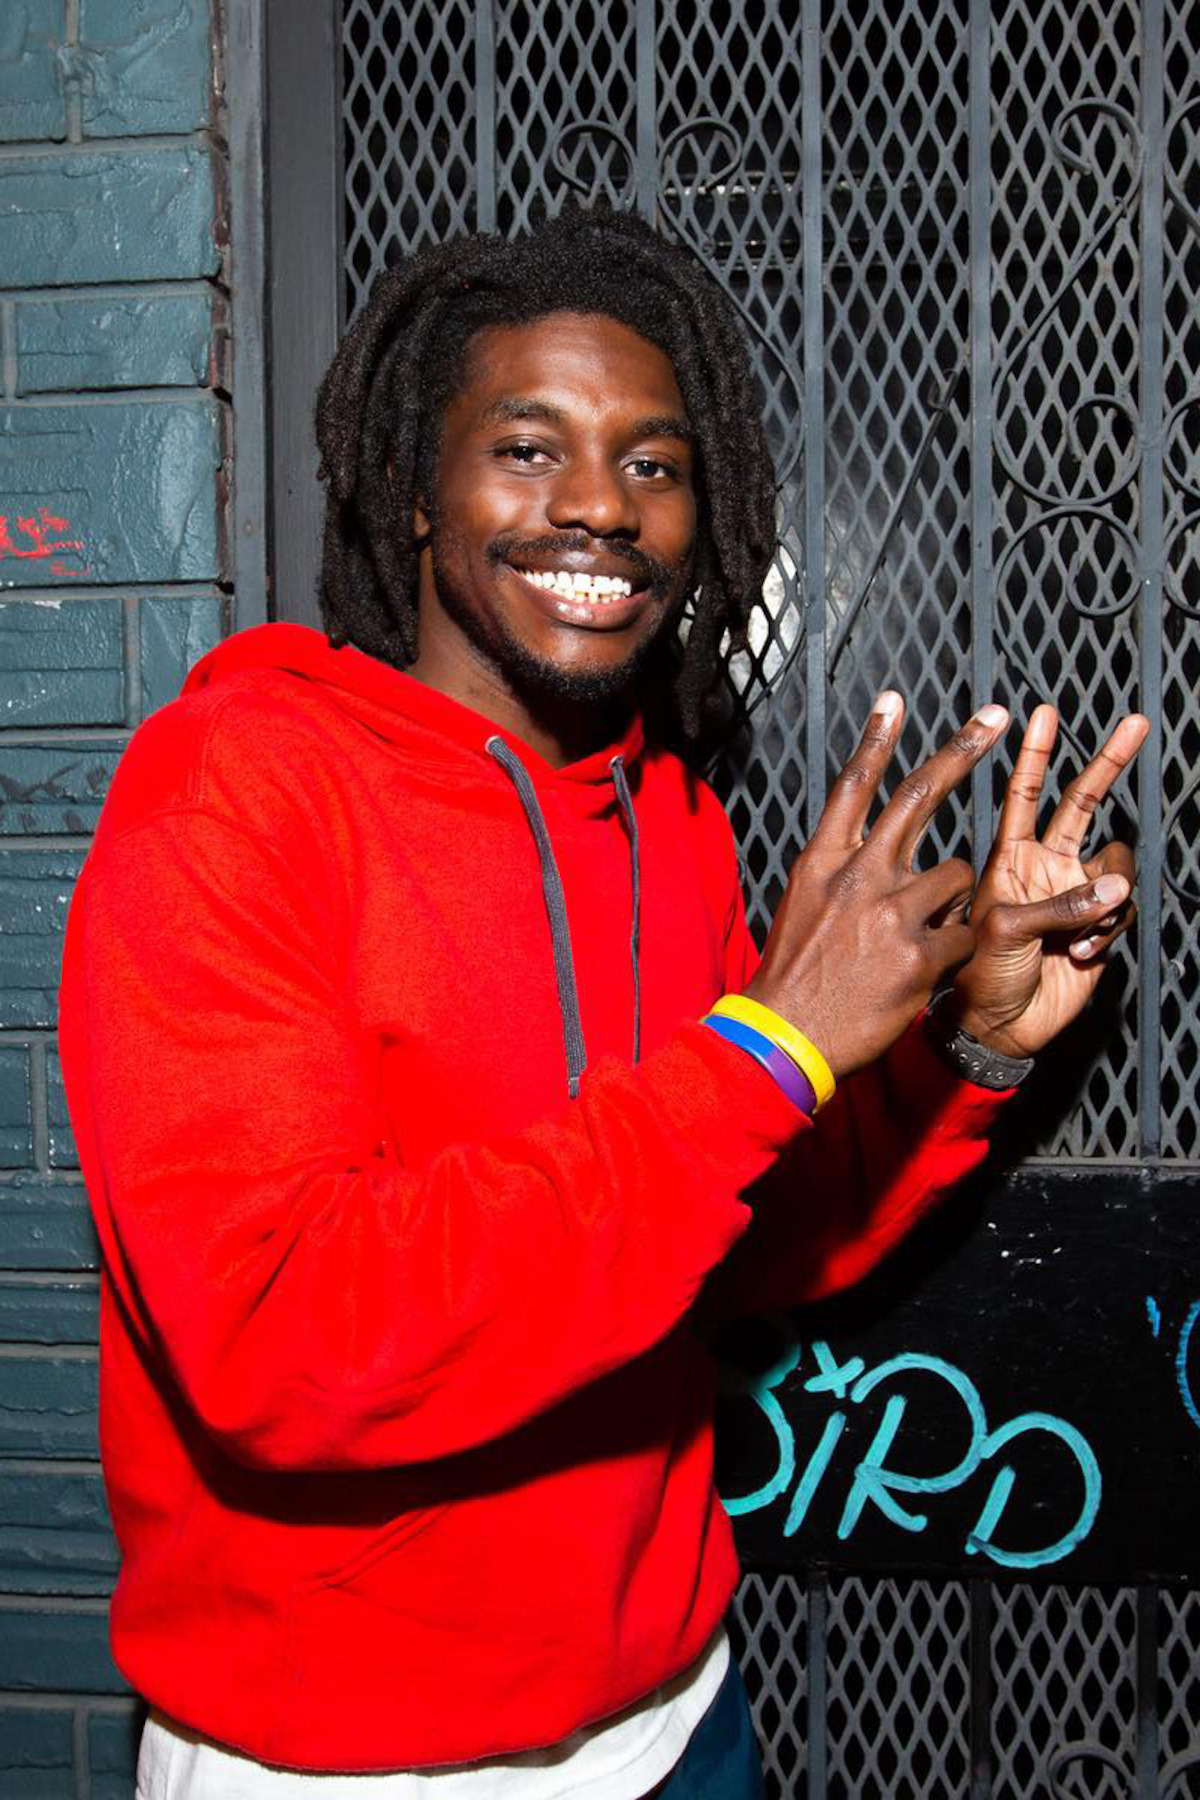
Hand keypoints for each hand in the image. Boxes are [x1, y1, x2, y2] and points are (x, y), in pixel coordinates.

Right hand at [745, 692, 1008, 1080]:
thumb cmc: (794, 978)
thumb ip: (840, 875)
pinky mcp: (920, 954)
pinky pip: (965, 936)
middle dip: (963, 750)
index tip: (896, 699)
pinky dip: (955, 951)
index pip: (854, 786)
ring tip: (925, 935)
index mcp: (824, 862)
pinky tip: (926, 972)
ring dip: (955, 901)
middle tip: (995, 717)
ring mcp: (891, 912)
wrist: (785, 1038)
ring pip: (958, 876)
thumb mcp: (802, 908)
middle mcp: (859, 875)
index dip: (877, 739)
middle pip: (919, 796)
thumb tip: (872, 853)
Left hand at [952, 704, 1149, 1057]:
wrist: (999, 1027)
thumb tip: (1114, 884)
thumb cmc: (977, 977)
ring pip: (1116, 862)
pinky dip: (1107, 927)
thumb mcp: (1003, 930)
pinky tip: (1080, 953)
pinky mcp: (1097, 924)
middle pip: (1083, 803)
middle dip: (1107, 763)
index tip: (1042, 714)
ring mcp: (1074, 893)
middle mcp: (1044, 866)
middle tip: (1135, 724)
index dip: (1036, 755)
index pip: (1025, 795)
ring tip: (1076, 932)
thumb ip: (1055, 904)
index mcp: (1008, 858)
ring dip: (1105, 891)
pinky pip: (1122, 908)